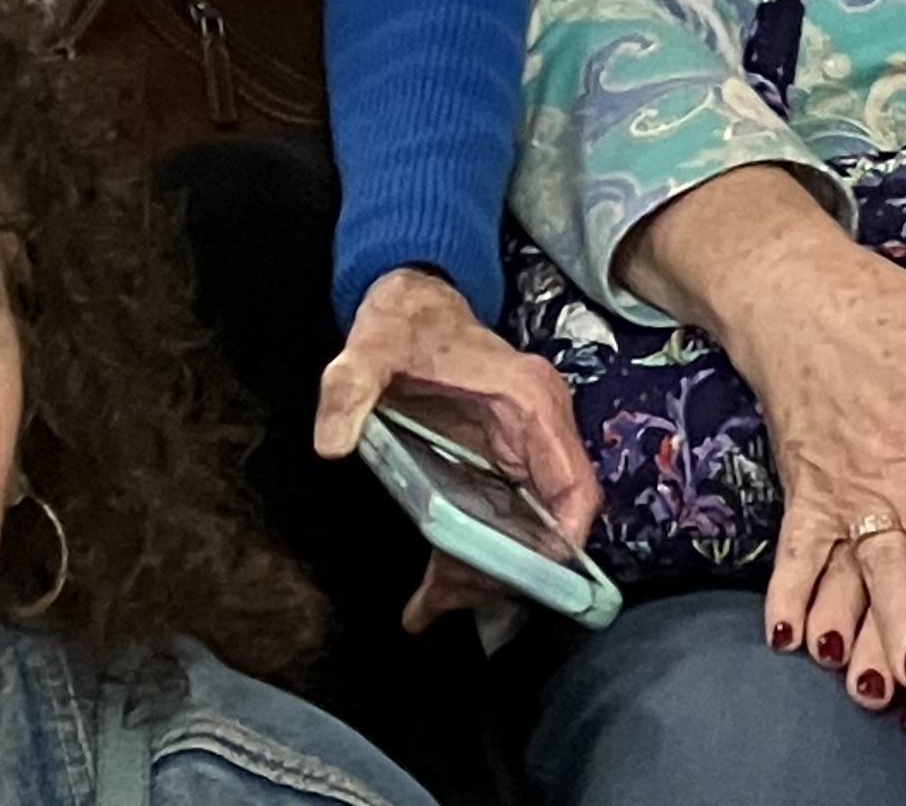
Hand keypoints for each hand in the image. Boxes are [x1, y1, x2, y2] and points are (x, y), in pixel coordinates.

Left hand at [313, 263, 595, 634]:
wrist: (411, 302)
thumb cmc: (405, 322)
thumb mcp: (372, 348)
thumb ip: (350, 389)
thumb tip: (332, 444)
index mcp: (529, 402)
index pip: (574, 485)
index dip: (561, 542)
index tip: (522, 583)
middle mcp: (538, 432)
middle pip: (547, 525)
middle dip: (506, 573)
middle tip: (448, 597)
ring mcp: (522, 452)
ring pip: (524, 534)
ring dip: (484, 576)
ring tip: (430, 604)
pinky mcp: (500, 467)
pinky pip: (500, 525)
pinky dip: (470, 563)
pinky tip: (428, 598)